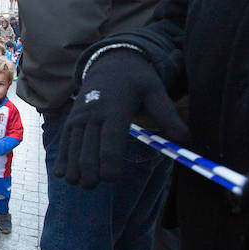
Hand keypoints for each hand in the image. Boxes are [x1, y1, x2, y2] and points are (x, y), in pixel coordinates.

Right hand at [53, 49, 188, 188]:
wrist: (110, 63)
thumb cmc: (137, 82)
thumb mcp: (156, 92)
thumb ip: (169, 117)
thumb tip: (186, 142)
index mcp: (115, 108)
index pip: (110, 138)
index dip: (108, 161)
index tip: (111, 179)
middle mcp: (93, 112)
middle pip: (88, 146)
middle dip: (88, 168)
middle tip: (93, 186)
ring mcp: (79, 116)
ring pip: (73, 145)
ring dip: (73, 166)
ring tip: (77, 184)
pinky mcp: (71, 119)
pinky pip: (65, 141)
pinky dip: (62, 158)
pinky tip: (62, 174)